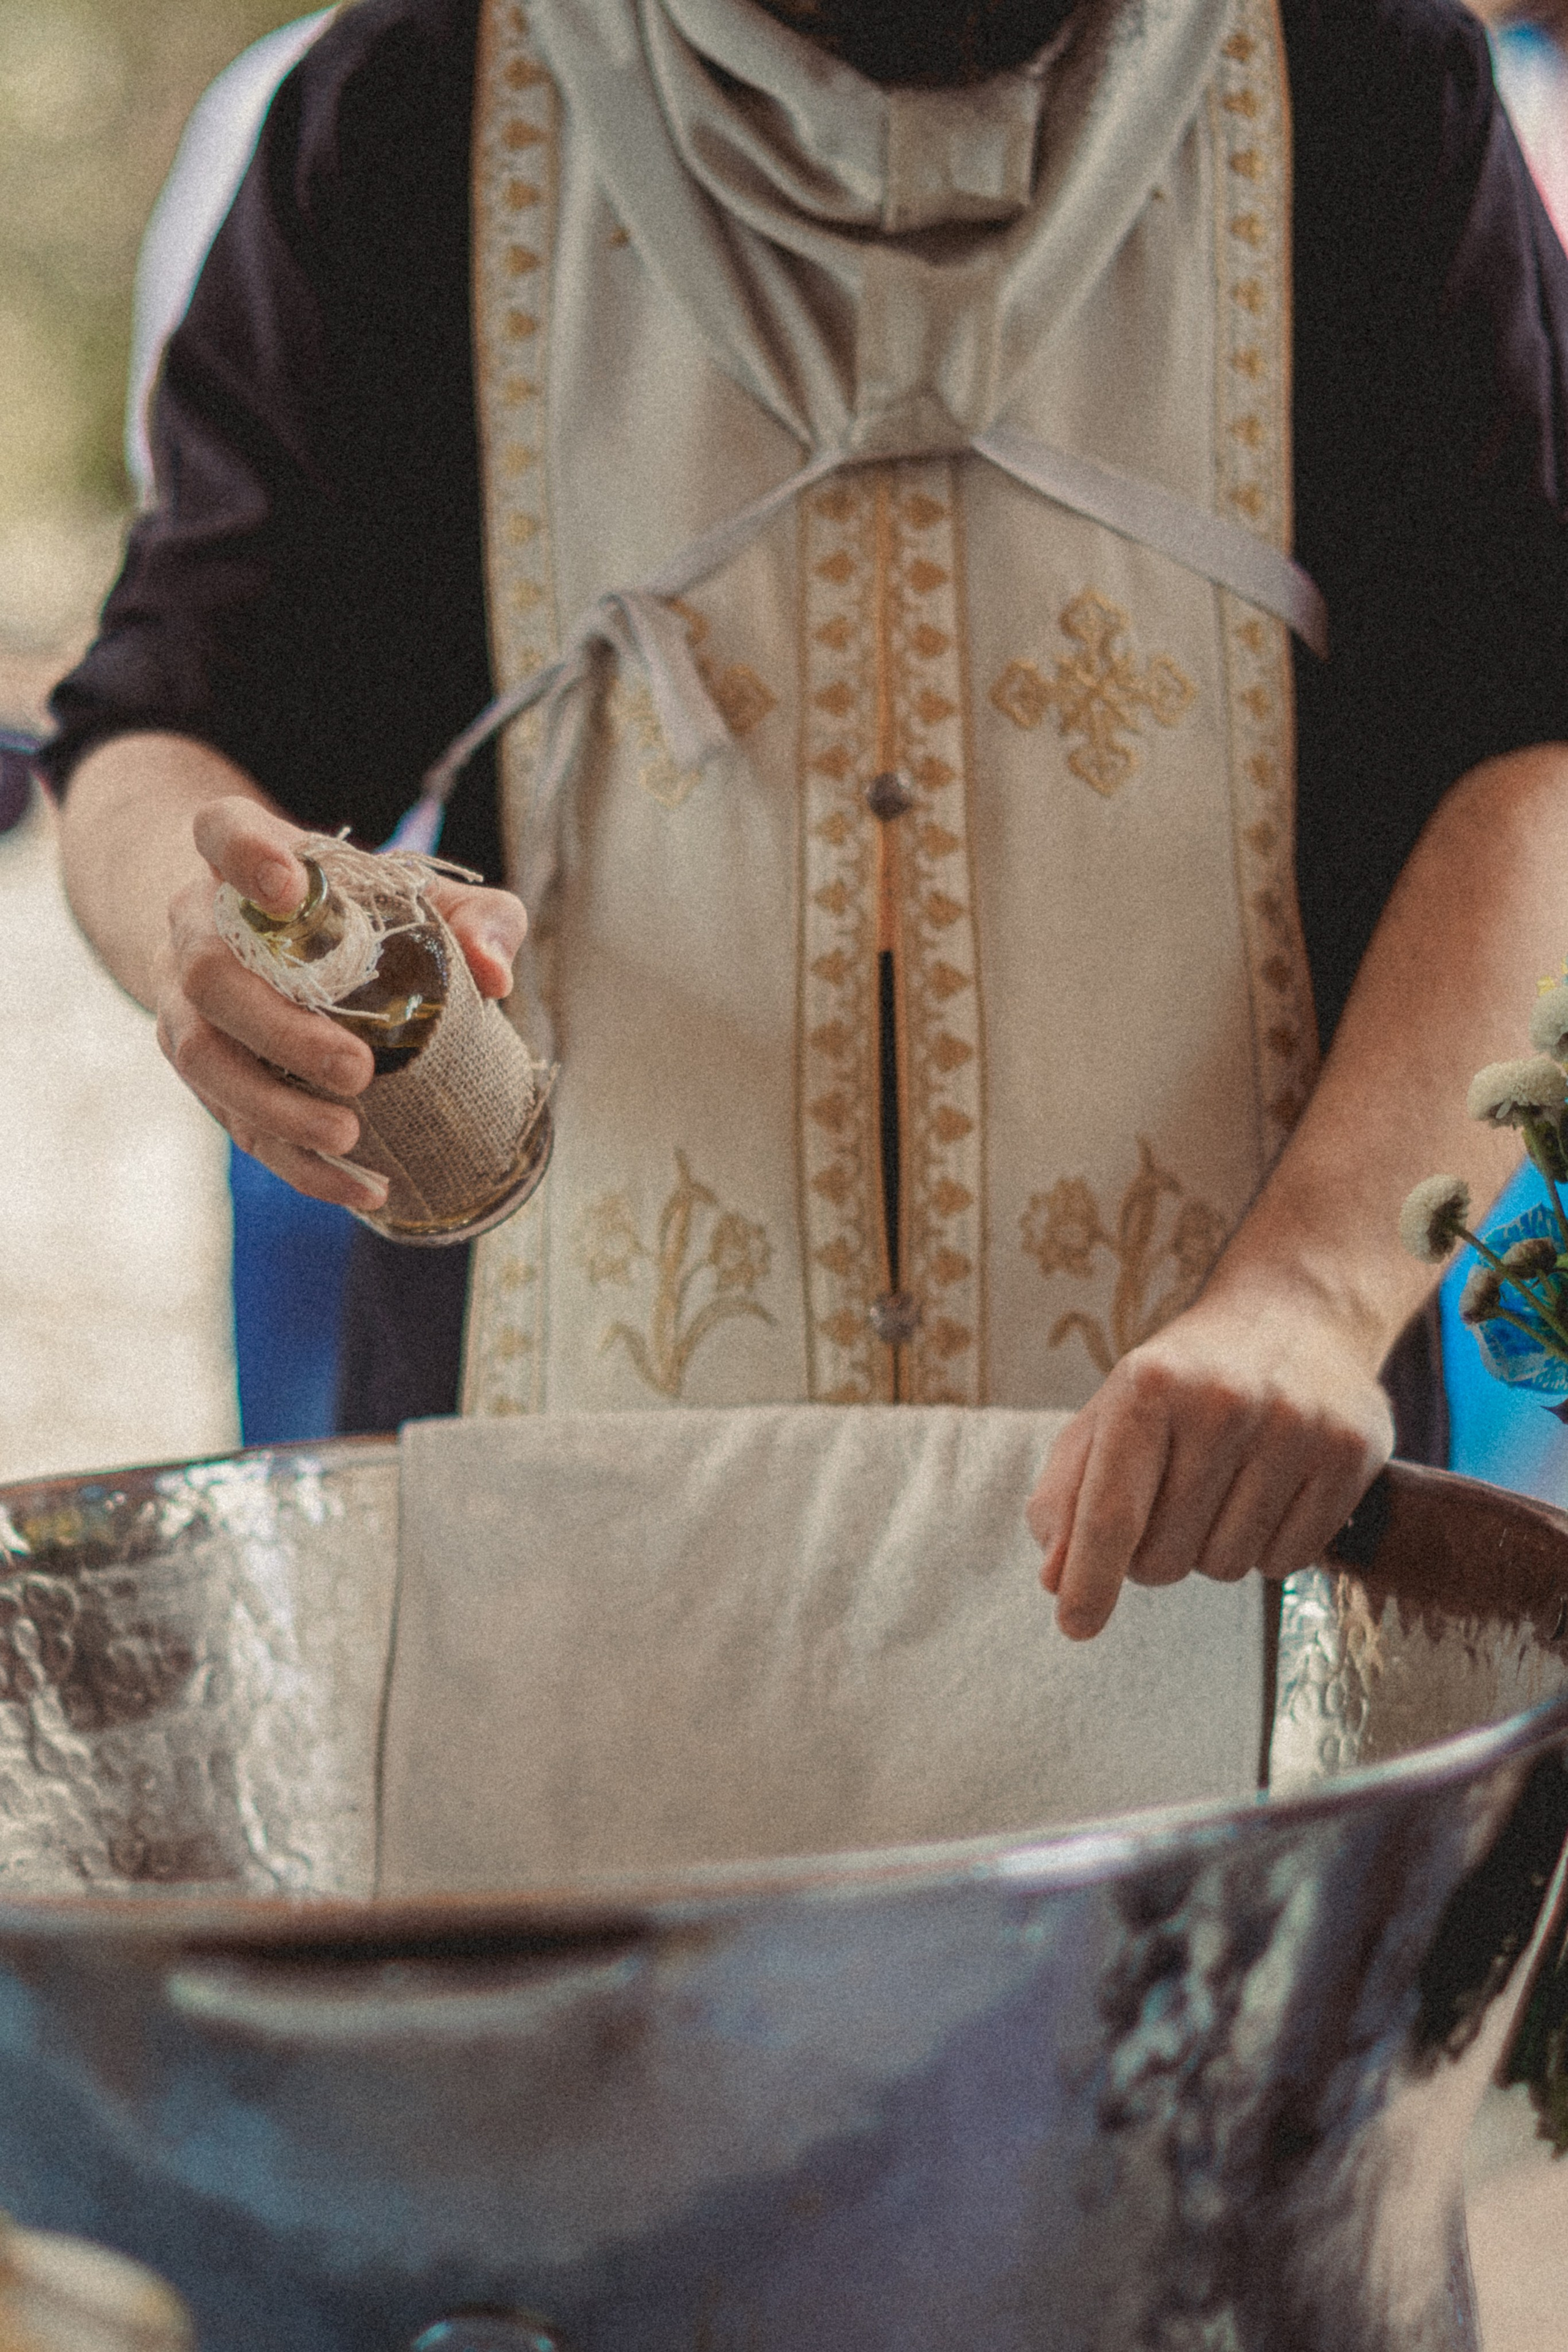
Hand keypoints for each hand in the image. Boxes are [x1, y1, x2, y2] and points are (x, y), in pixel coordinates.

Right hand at [153, 797, 527, 1210]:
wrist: (274, 945)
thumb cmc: (360, 912)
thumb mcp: (427, 898)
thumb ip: (478, 917)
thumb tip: (495, 972)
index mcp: (243, 858)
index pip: (221, 832)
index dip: (243, 853)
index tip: (287, 885)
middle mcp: (197, 926)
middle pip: (208, 972)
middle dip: (277, 1027)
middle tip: (355, 1068)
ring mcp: (186, 1002)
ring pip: (201, 1055)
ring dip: (272, 1105)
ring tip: (349, 1135)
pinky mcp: (204, 1070)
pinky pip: (232, 1121)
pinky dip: (296, 1162)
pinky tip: (362, 1187)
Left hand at [1025, 1284, 1393, 1639]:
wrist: (1294, 1313)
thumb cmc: (1184, 1381)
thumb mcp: (1111, 1412)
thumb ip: (1068, 1494)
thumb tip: (1054, 1580)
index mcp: (1148, 1386)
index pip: (1110, 1512)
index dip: (1089, 1579)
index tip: (1075, 1626)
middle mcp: (1223, 1401)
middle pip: (1164, 1557)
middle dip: (1153, 1554)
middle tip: (1170, 1501)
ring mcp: (1296, 1425)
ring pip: (1226, 1567)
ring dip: (1212, 1550)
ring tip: (1224, 1486)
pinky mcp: (1353, 1452)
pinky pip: (1288, 1562)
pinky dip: (1268, 1548)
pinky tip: (1269, 1491)